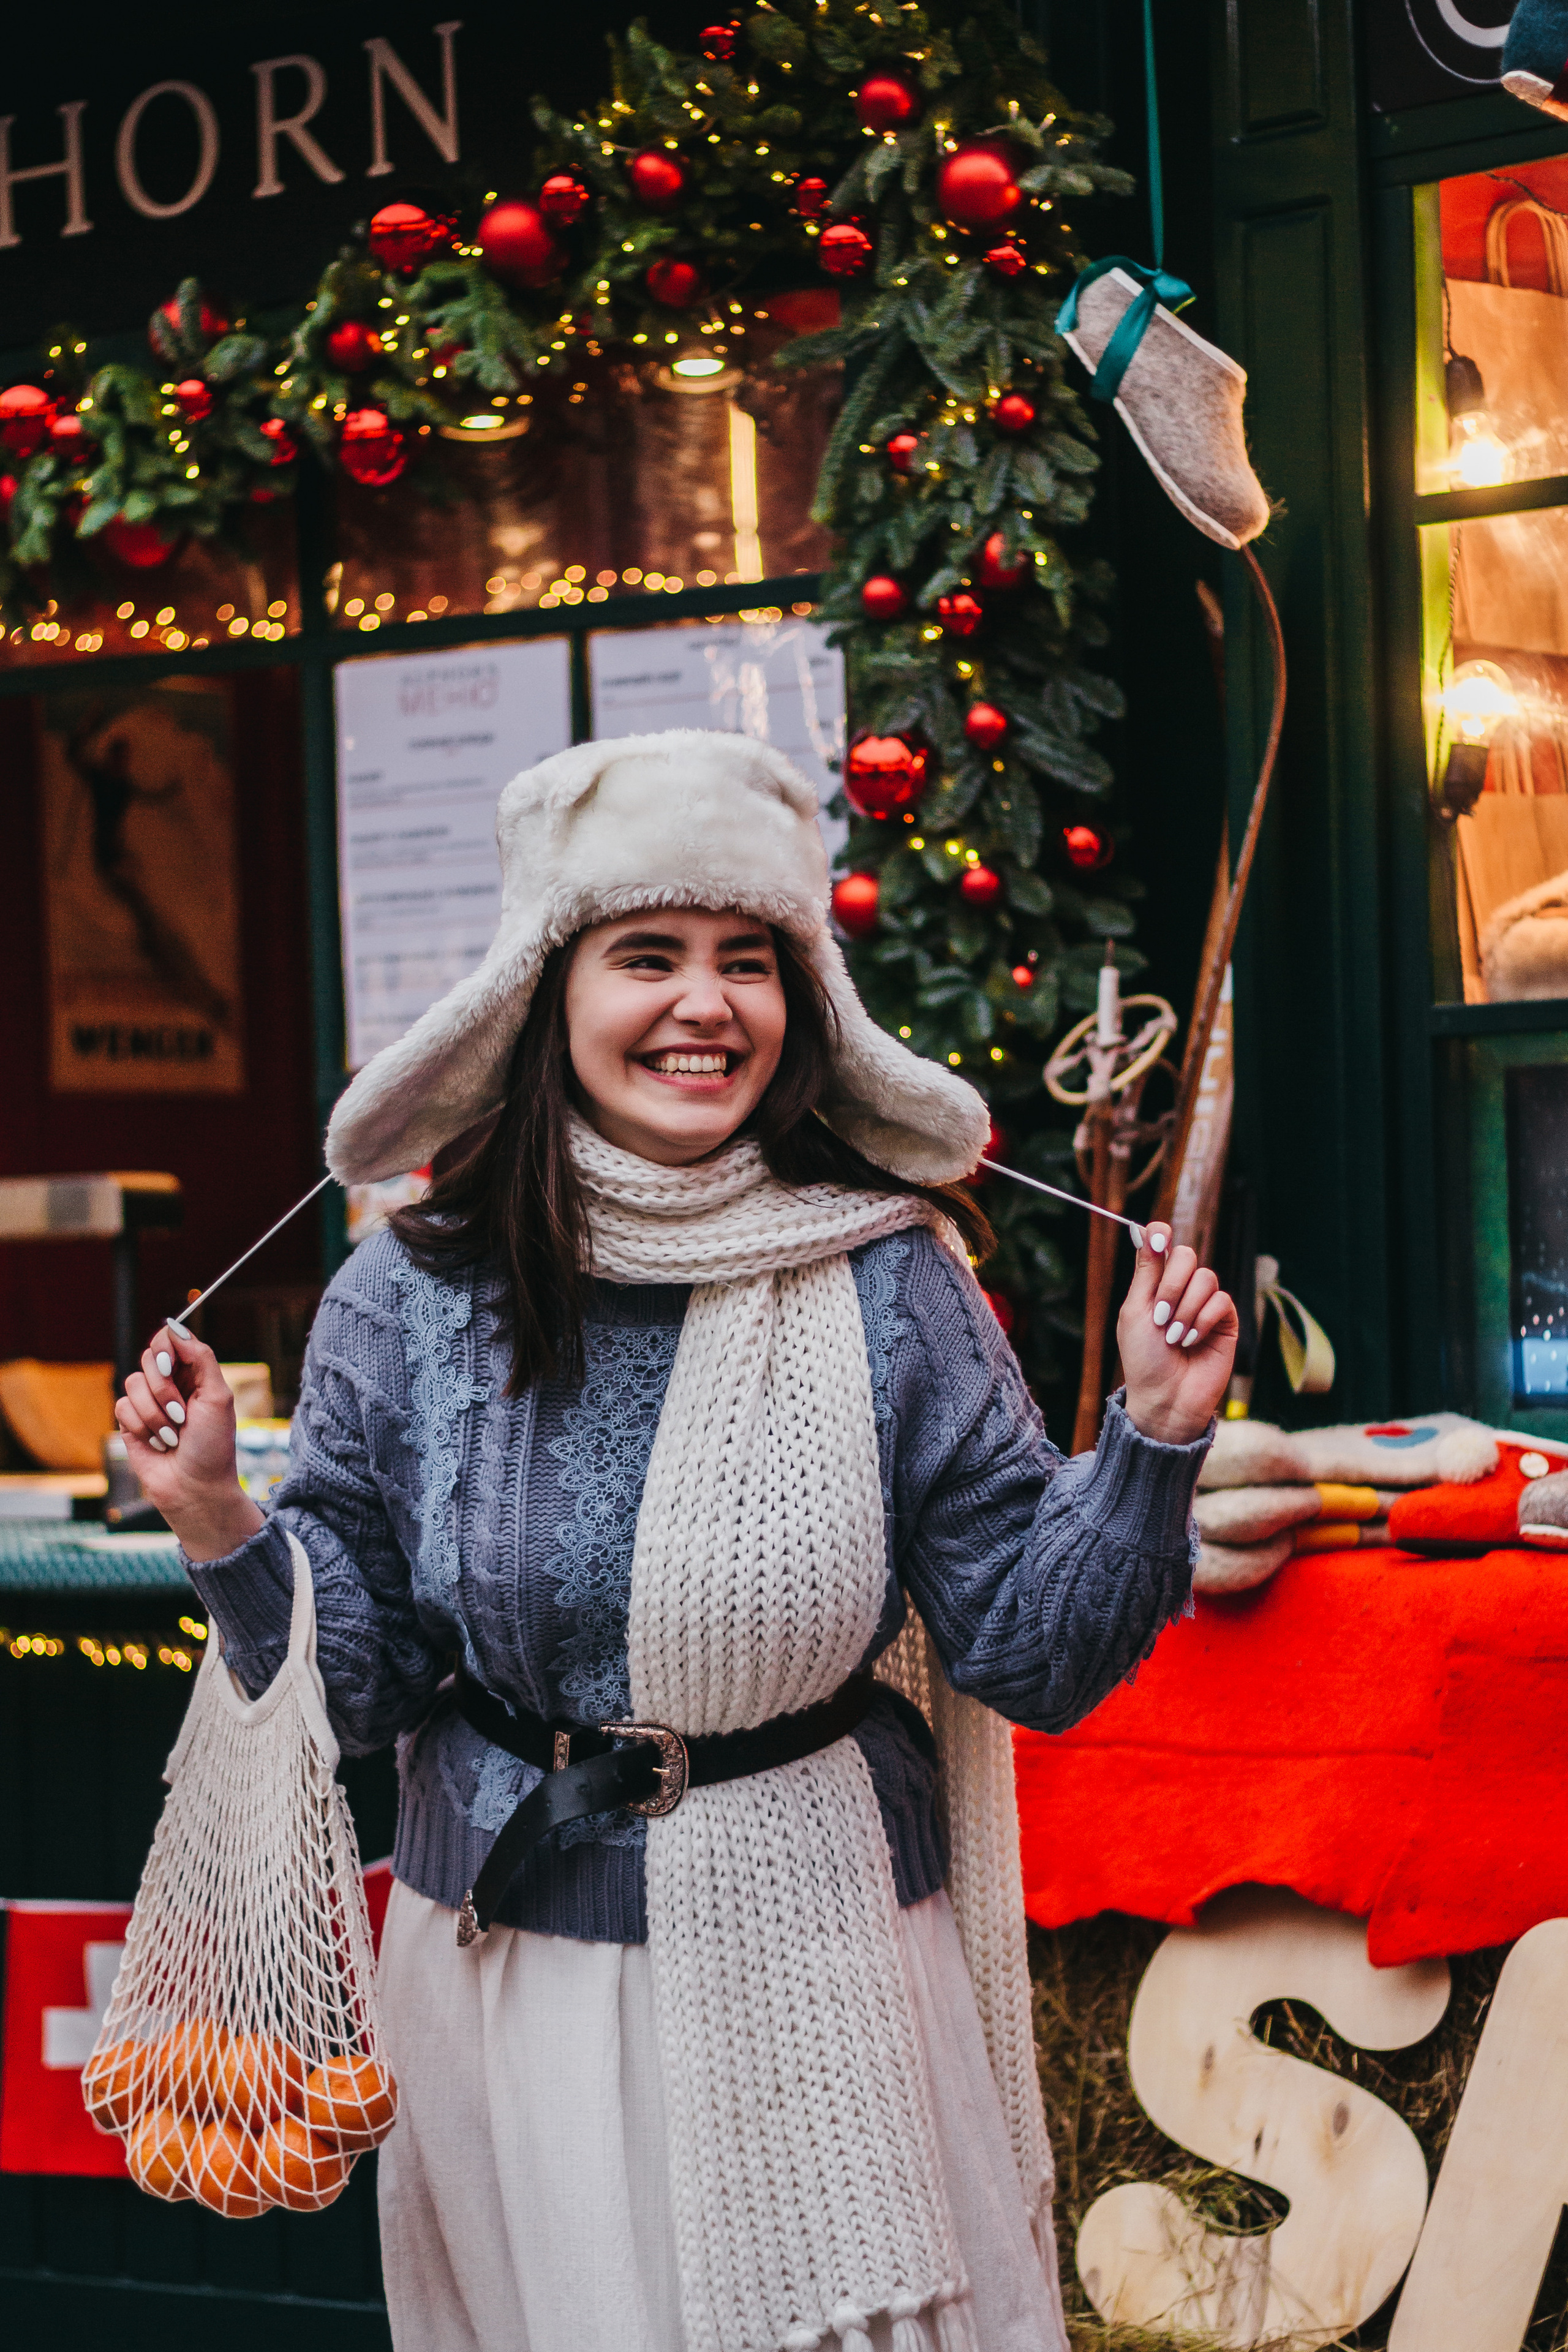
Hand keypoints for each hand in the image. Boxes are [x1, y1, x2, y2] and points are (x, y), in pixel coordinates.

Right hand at [114, 1322, 264, 1562]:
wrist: (195, 1488)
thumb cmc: (213, 1445)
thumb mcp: (218, 1396)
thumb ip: (200, 1357)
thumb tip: (174, 1326)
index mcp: (194, 1373)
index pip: (170, 1339)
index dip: (166, 1347)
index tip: (170, 1364)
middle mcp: (170, 1384)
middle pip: (148, 1357)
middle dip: (164, 1389)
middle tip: (181, 1414)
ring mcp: (148, 1403)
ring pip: (132, 1383)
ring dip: (155, 1414)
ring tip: (173, 1436)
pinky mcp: (130, 1422)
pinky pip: (122, 1407)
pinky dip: (142, 1427)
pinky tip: (158, 1444)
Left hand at [1117, 1223, 1238, 1445]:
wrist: (1165, 1397)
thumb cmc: (1144, 1359)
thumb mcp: (1136, 1311)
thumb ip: (1146, 1272)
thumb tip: (1145, 1229)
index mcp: (1155, 1284)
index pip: (1162, 1243)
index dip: (1161, 1233)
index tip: (1158, 1239)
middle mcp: (1181, 1288)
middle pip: (1186, 1255)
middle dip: (1172, 1285)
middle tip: (1161, 1316)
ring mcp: (1204, 1303)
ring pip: (1205, 1278)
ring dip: (1186, 1309)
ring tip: (1175, 1338)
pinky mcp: (1225, 1320)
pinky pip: (1220, 1300)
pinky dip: (1202, 1320)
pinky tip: (1191, 1341)